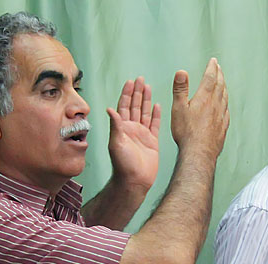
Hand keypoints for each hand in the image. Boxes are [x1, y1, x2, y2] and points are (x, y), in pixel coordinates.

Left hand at [107, 77, 161, 191]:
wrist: (135, 181)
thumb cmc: (123, 165)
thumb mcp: (116, 143)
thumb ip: (115, 125)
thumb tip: (110, 109)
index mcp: (122, 128)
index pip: (124, 106)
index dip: (127, 94)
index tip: (130, 82)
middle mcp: (131, 129)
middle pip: (135, 106)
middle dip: (137, 92)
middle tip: (140, 79)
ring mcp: (142, 134)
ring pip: (145, 112)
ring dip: (146, 100)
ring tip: (148, 87)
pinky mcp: (152, 141)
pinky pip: (155, 124)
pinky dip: (156, 114)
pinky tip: (157, 105)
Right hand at [171, 58, 229, 158]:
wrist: (199, 152)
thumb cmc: (187, 133)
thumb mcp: (178, 108)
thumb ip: (180, 89)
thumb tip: (182, 72)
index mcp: (204, 98)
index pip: (210, 78)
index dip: (212, 68)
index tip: (213, 61)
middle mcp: (215, 105)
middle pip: (220, 85)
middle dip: (219, 75)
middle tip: (219, 68)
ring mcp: (221, 116)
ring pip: (225, 97)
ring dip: (224, 87)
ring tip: (222, 83)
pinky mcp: (223, 127)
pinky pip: (226, 110)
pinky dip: (226, 103)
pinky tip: (224, 105)